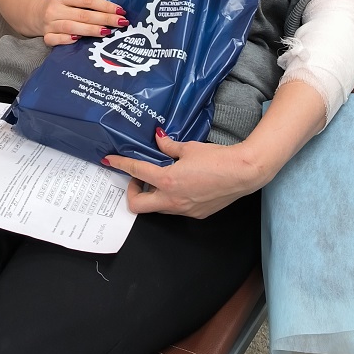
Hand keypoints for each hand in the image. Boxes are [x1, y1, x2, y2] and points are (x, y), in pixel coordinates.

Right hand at [38, 0, 128, 46]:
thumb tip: (113, 9)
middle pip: (82, 15)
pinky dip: (67, 40)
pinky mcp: (45, 36)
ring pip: (72, 27)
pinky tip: (79, 40)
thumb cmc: (62, 5)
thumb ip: (86, 2)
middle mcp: (54, 9)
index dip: (105, 5)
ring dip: (91, 30)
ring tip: (107, 32)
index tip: (120, 10)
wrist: (35, 12)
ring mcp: (49, 23)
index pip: (87, 0)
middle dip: (104, 19)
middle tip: (121, 22)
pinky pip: (56, 39)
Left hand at [103, 131, 259, 219]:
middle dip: (132, 192)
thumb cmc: (218, 159)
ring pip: (157, 209)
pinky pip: (174, 209)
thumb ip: (169, 146)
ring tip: (160, 179)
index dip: (121, 164)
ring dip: (152, 196)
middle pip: (138, 205)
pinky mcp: (196, 214)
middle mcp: (172, 200)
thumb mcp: (190, 148)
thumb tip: (158, 140)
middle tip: (138, 178)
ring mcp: (184, 210)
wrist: (243, 173)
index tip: (110, 161)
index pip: (137, 172)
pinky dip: (169, 199)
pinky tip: (180, 185)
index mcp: (168, 180)